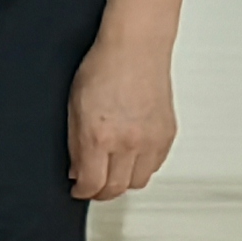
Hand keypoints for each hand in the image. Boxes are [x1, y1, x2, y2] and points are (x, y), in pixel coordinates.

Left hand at [65, 20, 176, 199]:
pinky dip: (142, 167)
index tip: (78, 191)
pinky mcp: (167, 134)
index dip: (83, 192)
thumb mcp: (74, 106)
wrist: (135, 47)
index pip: (93, 183)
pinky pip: (156, 165)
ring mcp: (152, 139)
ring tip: (111, 173)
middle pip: (117, 188)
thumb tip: (77, 170)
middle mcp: (129, 141)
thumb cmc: (103, 67)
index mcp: (100, 135)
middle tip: (93, 188)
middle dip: (101, 192)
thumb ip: (75, 143)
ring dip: (123, 182)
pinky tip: (130, 158)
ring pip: (139, 182)